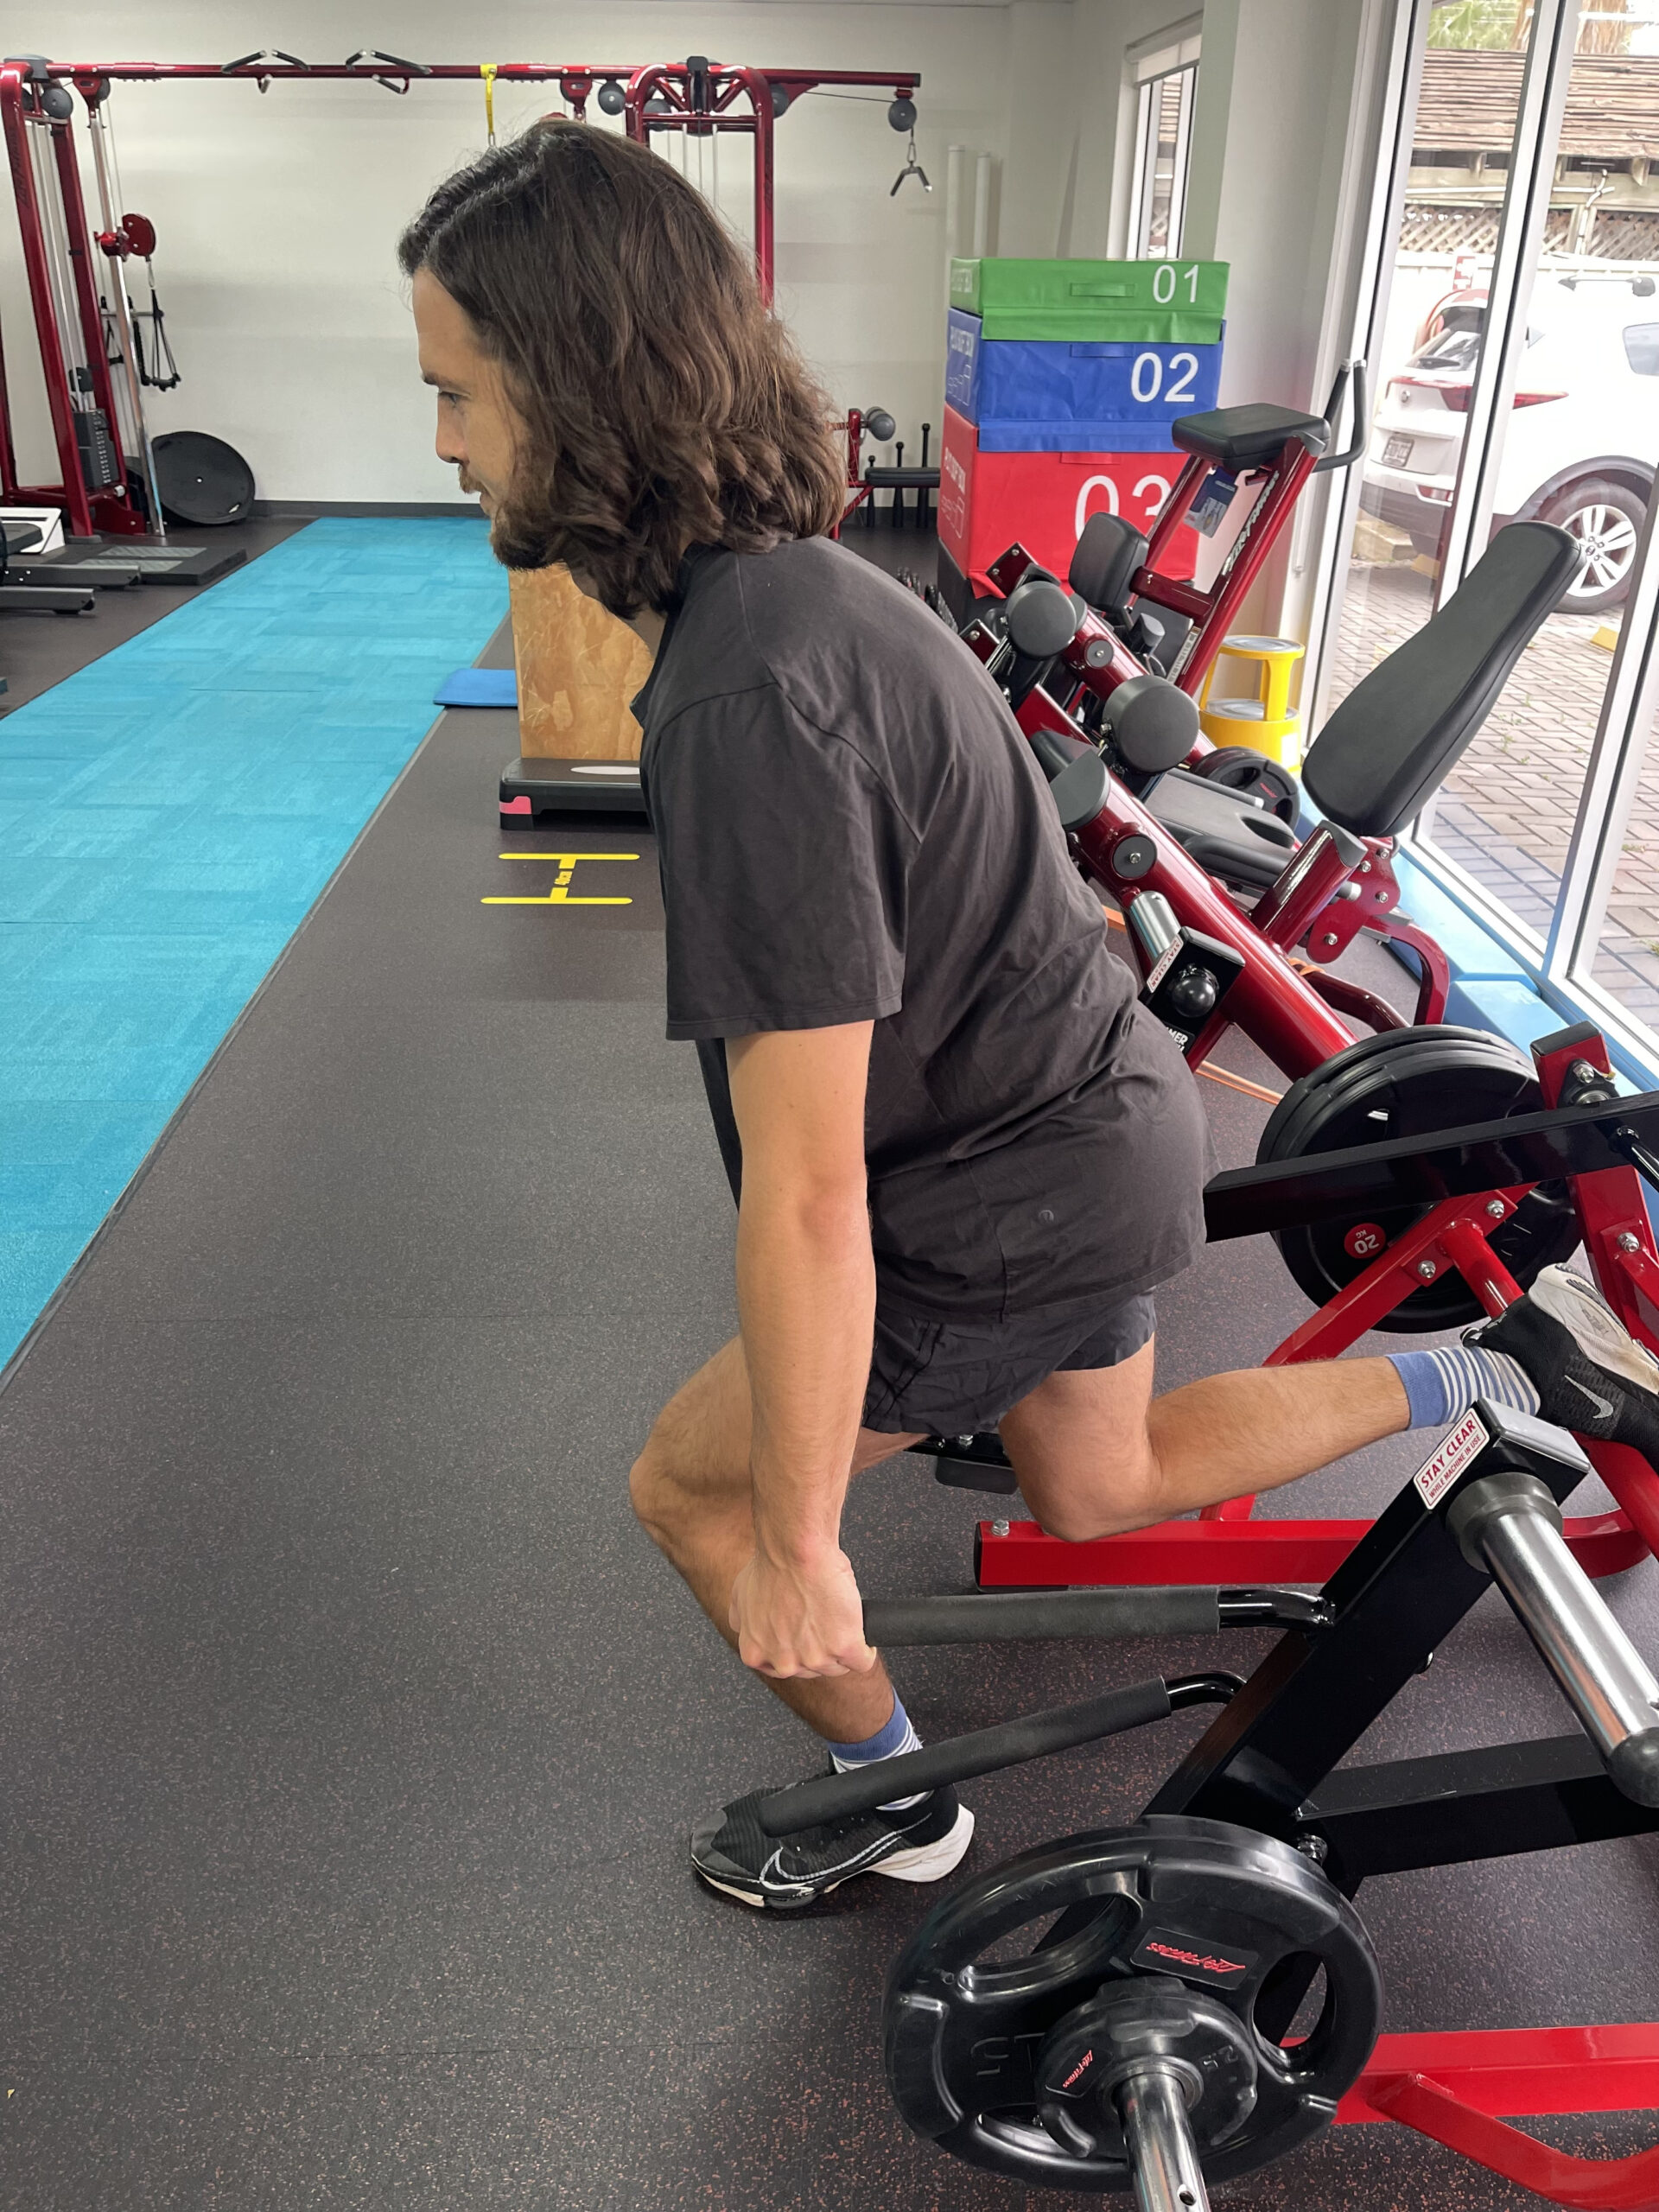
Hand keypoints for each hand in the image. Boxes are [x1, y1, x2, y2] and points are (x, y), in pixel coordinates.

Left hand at [728, 1546, 875, 1679]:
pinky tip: (862, 1635)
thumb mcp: (741, 1594)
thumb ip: (742, 1619)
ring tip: (841, 1622)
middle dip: (818, 1649)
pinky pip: (862, 1660)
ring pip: (838, 1666)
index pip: (781, 1667)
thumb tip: (747, 1626)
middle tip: (823, 1623)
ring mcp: (814, 1659)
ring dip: (842, 1647)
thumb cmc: (772, 1564)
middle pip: (811, 1669)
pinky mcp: (844, 1648)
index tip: (803, 1637)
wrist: (795, 1550)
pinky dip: (866, 1648)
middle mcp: (783, 1662)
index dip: (796, 1649)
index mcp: (756, 1652)